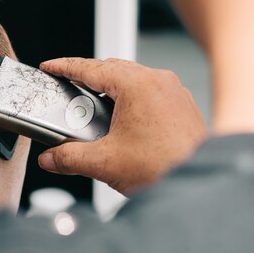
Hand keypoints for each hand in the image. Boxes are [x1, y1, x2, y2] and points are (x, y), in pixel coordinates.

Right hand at [37, 58, 206, 193]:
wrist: (202, 185)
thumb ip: (69, 157)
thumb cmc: (166, 168)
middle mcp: (158, 81)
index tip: (50, 67)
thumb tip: (50, 158)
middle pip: (112, 69)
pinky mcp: (181, 106)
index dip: (65, 66)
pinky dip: (130, 100)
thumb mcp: (105, 162)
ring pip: (132, 80)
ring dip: (109, 90)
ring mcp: (173, 92)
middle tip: (67, 88)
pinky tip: (121, 122)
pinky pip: (149, 92)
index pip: (91, 67)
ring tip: (93, 109)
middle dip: (87, 78)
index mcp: (137, 85)